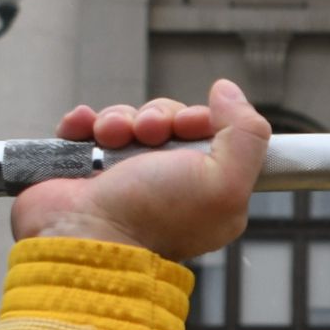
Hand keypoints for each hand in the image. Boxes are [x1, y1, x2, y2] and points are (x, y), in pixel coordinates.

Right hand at [10, 80, 273, 258]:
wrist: (86, 237)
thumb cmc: (154, 218)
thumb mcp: (225, 181)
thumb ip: (245, 133)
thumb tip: (228, 92)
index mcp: (205, 187)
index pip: (208, 132)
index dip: (196, 118)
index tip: (185, 127)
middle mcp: (166, 181)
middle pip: (167, 119)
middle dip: (156, 117)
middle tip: (148, 135)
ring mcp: (123, 174)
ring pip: (126, 119)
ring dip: (118, 120)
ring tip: (111, 139)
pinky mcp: (85, 168)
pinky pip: (87, 128)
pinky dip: (84, 125)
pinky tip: (87, 134)